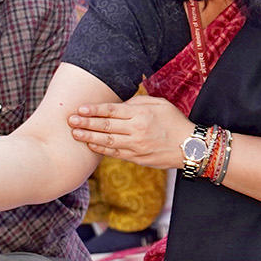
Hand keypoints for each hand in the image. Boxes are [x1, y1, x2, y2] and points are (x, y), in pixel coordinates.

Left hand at [68, 94, 194, 167]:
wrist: (190, 147)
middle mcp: (137, 131)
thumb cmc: (174, 121)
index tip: (80, 108)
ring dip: (89, 138)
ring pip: (108, 141)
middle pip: (106, 126)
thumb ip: (137, 102)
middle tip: (70, 120)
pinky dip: (102, 149)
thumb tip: (117, 105)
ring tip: (75, 134)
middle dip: (86, 123)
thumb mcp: (159, 104)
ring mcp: (136, 147)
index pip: (113, 111)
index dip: (95, 110)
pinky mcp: (137, 158)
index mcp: (142, 114)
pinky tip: (90, 145)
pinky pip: (115, 153)